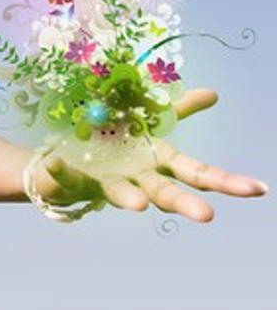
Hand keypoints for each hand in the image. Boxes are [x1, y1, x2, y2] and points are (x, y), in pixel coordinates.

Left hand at [30, 88, 267, 221]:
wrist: (63, 158)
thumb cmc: (113, 144)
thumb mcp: (146, 122)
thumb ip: (176, 109)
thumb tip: (213, 94)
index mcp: (156, 162)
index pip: (196, 174)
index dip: (227, 182)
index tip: (258, 190)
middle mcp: (135, 178)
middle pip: (164, 192)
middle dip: (184, 203)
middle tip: (207, 215)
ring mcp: (103, 182)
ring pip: (119, 193)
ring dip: (128, 198)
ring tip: (139, 206)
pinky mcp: (70, 179)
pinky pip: (63, 174)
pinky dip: (59, 169)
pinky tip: (54, 161)